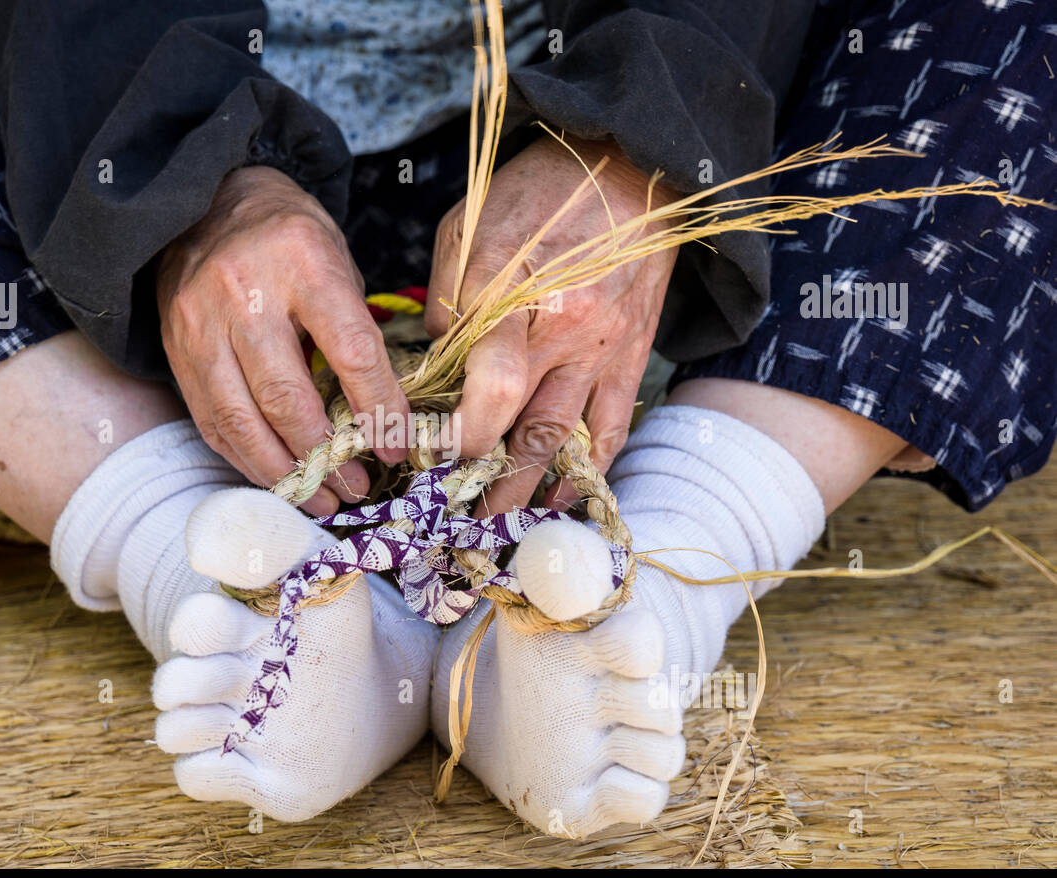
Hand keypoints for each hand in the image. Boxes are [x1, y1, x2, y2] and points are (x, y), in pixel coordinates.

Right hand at [158, 165, 409, 514]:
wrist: (204, 203)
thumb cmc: (287, 238)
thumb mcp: (336, 260)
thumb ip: (355, 329)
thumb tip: (381, 415)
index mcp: (302, 261)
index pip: (351, 352)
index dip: (378, 410)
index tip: (397, 448)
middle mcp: (244, 293)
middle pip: (287, 397)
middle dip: (326, 457)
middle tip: (358, 487)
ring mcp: (200, 325)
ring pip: (241, 420)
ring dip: (285, 473)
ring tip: (322, 499)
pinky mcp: (176, 351)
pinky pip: (212, 421)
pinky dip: (246, 458)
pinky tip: (278, 478)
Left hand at [424, 135, 680, 515]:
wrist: (627, 167)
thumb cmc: (534, 195)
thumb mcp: (466, 233)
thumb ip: (447, 306)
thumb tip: (430, 371)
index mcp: (516, 297)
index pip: (492, 390)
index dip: (461, 436)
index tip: (431, 458)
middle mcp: (565, 334)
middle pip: (524, 431)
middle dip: (484, 483)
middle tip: (451, 517)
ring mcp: (603, 350)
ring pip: (564, 442)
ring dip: (527, 492)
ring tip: (495, 527)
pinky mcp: (631, 356)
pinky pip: (610, 429)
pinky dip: (585, 473)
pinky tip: (559, 500)